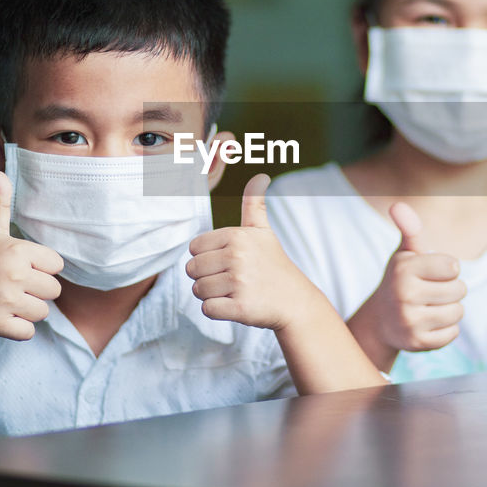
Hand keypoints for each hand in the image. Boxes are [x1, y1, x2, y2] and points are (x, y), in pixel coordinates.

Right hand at [0, 171, 63, 339]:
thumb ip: (1, 202)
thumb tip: (0, 172)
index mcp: (17, 250)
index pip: (57, 265)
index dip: (42, 267)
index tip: (24, 267)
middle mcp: (13, 275)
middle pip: (54, 290)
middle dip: (37, 290)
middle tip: (15, 286)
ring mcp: (4, 300)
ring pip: (42, 312)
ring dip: (28, 310)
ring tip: (8, 300)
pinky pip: (28, 332)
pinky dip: (19, 329)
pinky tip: (4, 316)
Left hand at [186, 173, 322, 330]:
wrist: (295, 301)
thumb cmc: (273, 265)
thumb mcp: (263, 231)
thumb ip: (254, 203)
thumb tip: (260, 175)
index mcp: (237, 236)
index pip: (194, 248)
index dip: (207, 257)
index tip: (228, 261)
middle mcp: (237, 257)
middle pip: (192, 269)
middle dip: (206, 277)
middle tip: (231, 279)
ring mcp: (239, 283)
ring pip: (198, 290)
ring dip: (212, 295)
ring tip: (235, 291)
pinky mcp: (240, 308)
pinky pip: (207, 310)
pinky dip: (218, 311)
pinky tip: (236, 305)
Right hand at [360, 203, 465, 352]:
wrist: (380, 322)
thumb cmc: (400, 281)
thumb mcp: (404, 255)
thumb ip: (409, 230)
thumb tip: (398, 205)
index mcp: (404, 270)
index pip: (453, 266)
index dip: (447, 269)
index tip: (432, 273)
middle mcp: (404, 295)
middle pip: (459, 290)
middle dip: (451, 290)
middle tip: (431, 292)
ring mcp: (410, 321)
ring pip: (458, 312)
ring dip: (450, 310)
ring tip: (430, 307)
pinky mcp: (417, 343)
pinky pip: (452, 334)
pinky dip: (446, 330)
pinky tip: (429, 324)